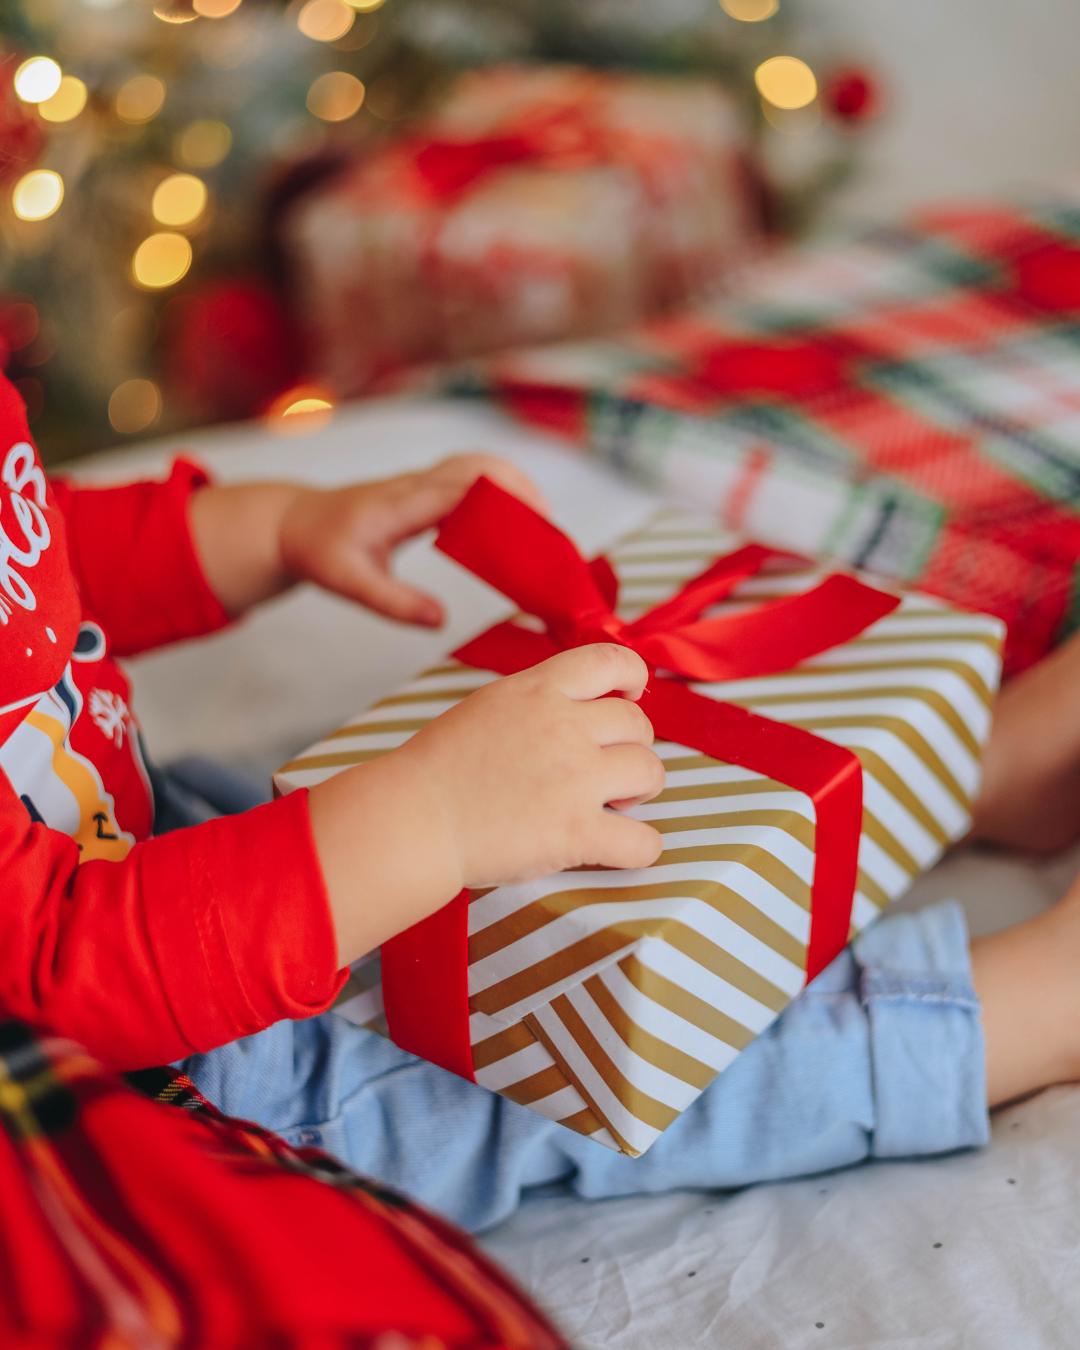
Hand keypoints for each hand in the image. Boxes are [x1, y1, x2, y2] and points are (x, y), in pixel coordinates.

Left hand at [280, 453, 548, 626]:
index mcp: (401, 504)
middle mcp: (415, 485)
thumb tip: (439, 619)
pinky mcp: (424, 488)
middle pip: (479, 465)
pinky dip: (500, 488)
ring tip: (545, 523)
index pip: (463, 489)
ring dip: (515, 484)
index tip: (538, 524)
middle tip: (552, 527)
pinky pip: (470, 476)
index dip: (505, 500)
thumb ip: (393, 602)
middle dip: (521, 488)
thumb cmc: (320, 550)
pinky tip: (516, 519)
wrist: (295, 523)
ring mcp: (421, 482)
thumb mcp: (349, 583)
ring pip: (478, 465)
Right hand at [401, 643, 665, 887]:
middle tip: (607, 771)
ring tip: (614, 803)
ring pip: (650, 771)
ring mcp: (575, 779)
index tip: (629, 699)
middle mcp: (564, 727)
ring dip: (640, 789)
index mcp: (539, 690)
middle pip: (638, 724)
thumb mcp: (490, 706)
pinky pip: (643, 841)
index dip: (632, 680)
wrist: (414, 819)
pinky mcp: (577, 833)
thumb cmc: (438, 770)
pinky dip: (640, 847)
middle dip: (632, 747)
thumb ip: (539, 700)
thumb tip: (582, 707)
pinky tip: (621, 847)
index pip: (613, 661)